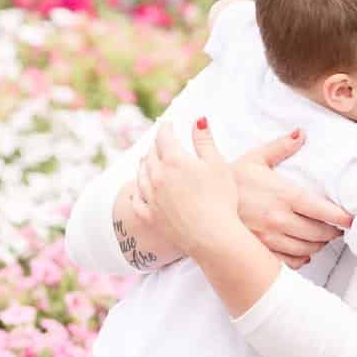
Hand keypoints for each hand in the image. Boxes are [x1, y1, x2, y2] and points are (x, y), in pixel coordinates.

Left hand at [132, 120, 240, 256]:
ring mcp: (150, 197)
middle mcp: (156, 176)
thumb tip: (198, 119)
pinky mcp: (149, 216)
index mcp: (173, 160)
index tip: (169, 125)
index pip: (163, 136)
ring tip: (149, 160)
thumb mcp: (217, 164)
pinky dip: (137, 190)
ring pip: (140, 174)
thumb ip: (204, 141)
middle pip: (150, 154)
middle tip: (161, 142)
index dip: (166, 128)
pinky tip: (139, 189)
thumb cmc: (220, 199)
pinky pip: (136, 199)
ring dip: (145, 164)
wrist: (213, 236)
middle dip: (156, 145)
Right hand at [232, 129, 351, 268]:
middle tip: (337, 228)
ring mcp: (271, 238)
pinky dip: (302, 258)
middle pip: (319, 233)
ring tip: (322, 238)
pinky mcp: (262, 251)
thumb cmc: (231, 181)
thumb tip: (301, 133)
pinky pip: (290, 262)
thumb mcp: (255, 159)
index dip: (341, 217)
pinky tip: (303, 251)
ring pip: (308, 249)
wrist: (202, 204)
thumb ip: (281, 147)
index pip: (323, 211)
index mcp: (284, 196)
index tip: (351, 220)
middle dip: (332, 232)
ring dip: (319, 245)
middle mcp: (280, 219)